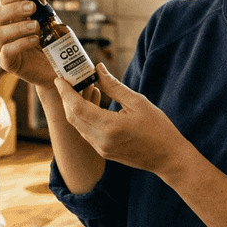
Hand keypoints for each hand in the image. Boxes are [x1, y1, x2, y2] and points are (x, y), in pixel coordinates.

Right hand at [0, 0, 57, 87]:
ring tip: (36, 26)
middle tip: (32, 7)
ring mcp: (2, 47)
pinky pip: (6, 51)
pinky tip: (35, 40)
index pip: (4, 1)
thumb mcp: (49, 23)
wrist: (54, 69)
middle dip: (14, 8)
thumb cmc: (49, 44)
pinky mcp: (7, 63)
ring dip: (19, 27)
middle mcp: (2, 30)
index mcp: (10, 18)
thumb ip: (42, 8)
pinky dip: (20, 43)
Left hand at [54, 62, 187, 176]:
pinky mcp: (104, 152)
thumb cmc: (158, 128)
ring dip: (74, 108)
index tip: (59, 79)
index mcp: (110, 127)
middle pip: (73, 117)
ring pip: (78, 126)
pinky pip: (86, 132)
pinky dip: (83, 118)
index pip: (77, 108)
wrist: (168, 157)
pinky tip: (91, 104)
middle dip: (66, 98)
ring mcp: (101, 149)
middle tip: (67, 81)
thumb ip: (114, 86)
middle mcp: (101, 141)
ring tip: (78, 89)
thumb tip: (98, 69)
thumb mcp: (138, 102)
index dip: (65, 92)